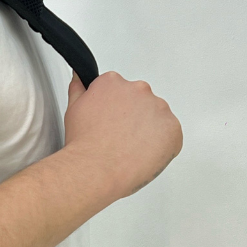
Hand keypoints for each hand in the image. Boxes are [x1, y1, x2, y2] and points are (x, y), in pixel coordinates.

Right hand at [64, 70, 182, 205]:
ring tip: (130, 149)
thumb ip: (79, 89)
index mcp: (114, 82)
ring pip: (157, 118)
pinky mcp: (173, 128)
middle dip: (133, 118)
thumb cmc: (84, 143)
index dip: (114, 109)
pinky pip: (171, 136)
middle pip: (140, 102)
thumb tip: (80, 78)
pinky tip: (142, 154)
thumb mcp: (74, 108)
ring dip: (148, 131)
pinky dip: (161, 146)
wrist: (96, 167)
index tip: (110, 122)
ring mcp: (159, 108)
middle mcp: (138, 90)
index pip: (119, 89)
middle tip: (119, 137)